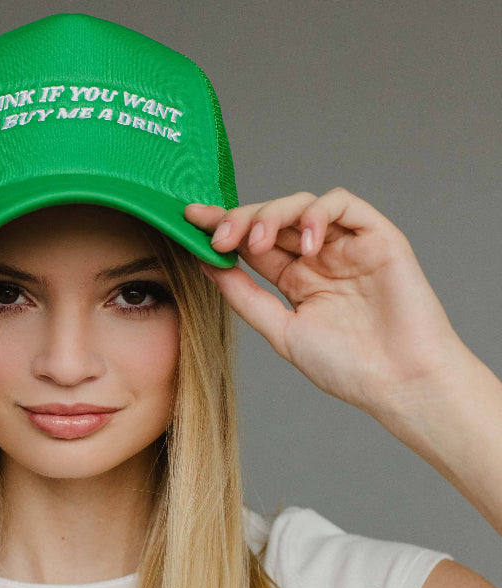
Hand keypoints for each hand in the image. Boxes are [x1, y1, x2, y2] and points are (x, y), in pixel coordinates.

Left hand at [185, 189, 465, 419]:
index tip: (188, 219)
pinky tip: (308, 246)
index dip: (222, 227)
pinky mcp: (378, 236)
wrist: (399, 382)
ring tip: (258, 243)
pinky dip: (318, 214)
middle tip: (219, 236)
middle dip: (240, 220)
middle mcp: (318, 257)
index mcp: (294, 279)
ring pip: (302, 205)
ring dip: (272, 215)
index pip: (252, 243)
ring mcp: (346, 245)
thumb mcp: (281, 330)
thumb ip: (245, 296)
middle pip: (272, 219)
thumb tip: (206, 264)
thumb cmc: (346, 366)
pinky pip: (344, 204)